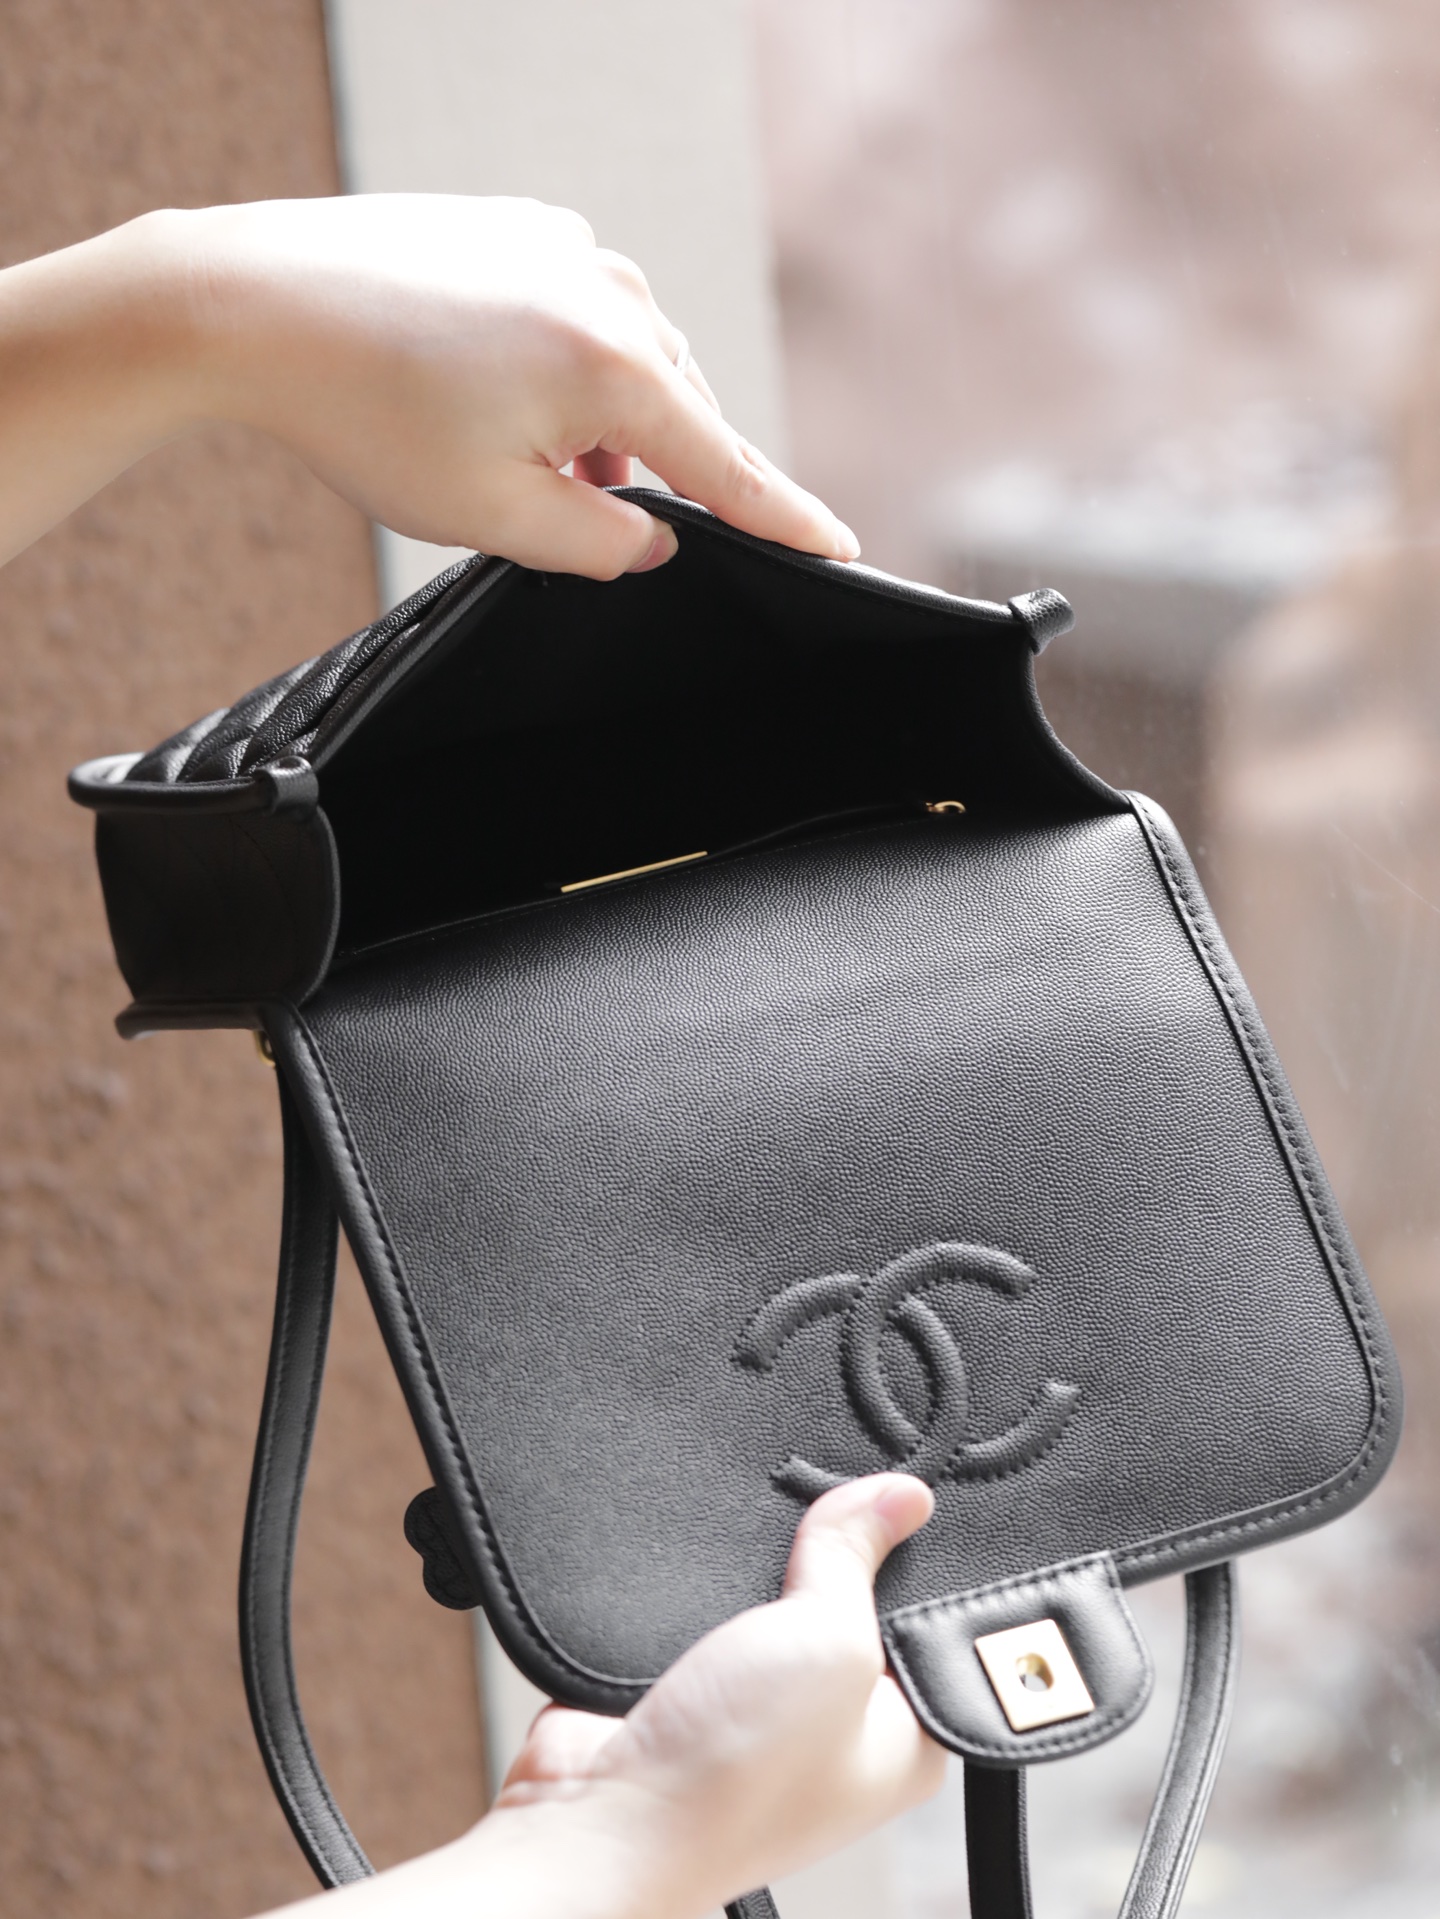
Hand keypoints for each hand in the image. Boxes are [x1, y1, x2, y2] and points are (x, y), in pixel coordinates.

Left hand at [0, 195, 858, 577]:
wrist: (250, 304)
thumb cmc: (365, 412)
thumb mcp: (493, 516)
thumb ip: (596, 547)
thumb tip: (651, 540)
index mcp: (617, 366)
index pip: (726, 467)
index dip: (784, 521)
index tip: (839, 552)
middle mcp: (611, 289)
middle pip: (675, 415)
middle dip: (640, 476)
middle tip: (567, 516)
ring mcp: (566, 246)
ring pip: (625, 365)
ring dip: (594, 428)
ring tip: (506, 457)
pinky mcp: (519, 228)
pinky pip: (577, 318)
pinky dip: (558, 373)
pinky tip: (488, 396)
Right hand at [256, 1474, 940, 1918]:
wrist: (603, 1819)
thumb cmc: (731, 1782)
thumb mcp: (827, 1642)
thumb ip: (857, 1556)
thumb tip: (900, 1497)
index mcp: (904, 1740)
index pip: (933, 1624)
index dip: (917, 1559)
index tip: (900, 1500)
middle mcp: (842, 1732)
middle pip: (856, 1602)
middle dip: (833, 1556)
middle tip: (825, 1512)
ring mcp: (769, 1717)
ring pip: (780, 1603)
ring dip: (762, 1574)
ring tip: (760, 1546)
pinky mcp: (705, 1697)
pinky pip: (720, 1617)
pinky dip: (710, 1591)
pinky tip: (708, 1576)